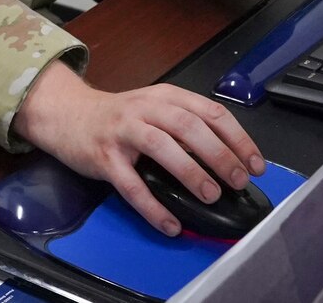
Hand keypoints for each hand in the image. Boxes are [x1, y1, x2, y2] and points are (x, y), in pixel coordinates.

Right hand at [13, 63, 263, 236]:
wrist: (67, 114)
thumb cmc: (119, 117)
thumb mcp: (155, 108)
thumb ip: (187, 125)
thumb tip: (230, 161)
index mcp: (165, 97)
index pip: (211, 112)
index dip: (238, 139)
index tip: (255, 165)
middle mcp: (144, 108)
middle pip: (189, 126)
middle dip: (219, 155)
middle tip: (238, 181)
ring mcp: (122, 131)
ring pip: (161, 146)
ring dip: (190, 172)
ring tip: (210, 196)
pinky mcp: (103, 156)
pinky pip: (130, 184)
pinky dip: (152, 207)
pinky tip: (170, 224)